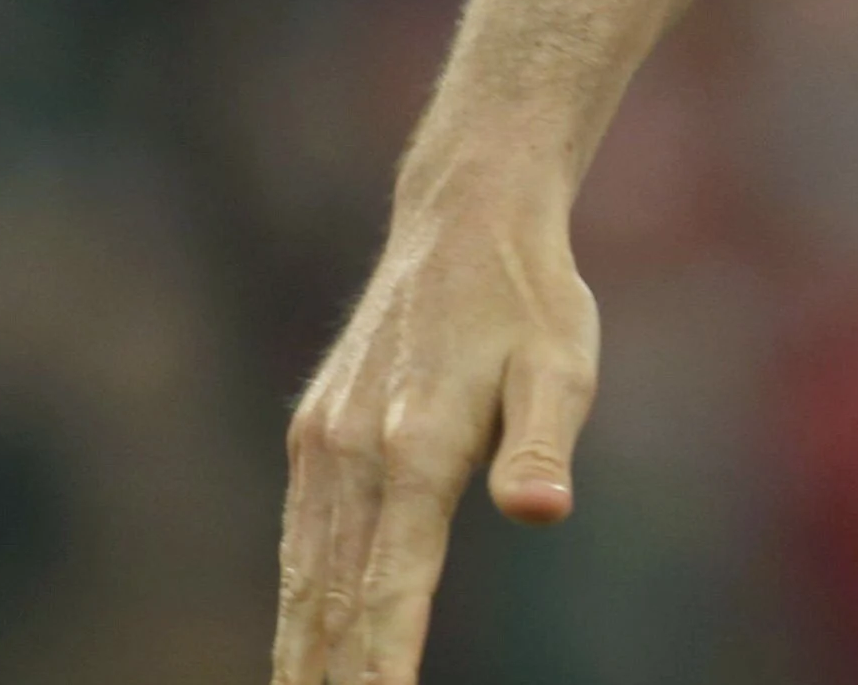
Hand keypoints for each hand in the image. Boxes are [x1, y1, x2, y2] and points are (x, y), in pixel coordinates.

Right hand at [276, 180, 600, 684]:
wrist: (463, 219)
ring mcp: (322, 447)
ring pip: (305, 579)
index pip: (394, 586)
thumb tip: (543, 511)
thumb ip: (546, 440)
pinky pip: (299, 543)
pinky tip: (300, 647)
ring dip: (301, 655)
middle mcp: (353, 454)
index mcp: (416, 446)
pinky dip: (295, 605)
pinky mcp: (312, 438)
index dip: (384, 664)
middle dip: (332, 678)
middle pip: (335, 599)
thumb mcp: (562, 361)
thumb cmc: (531, 299)